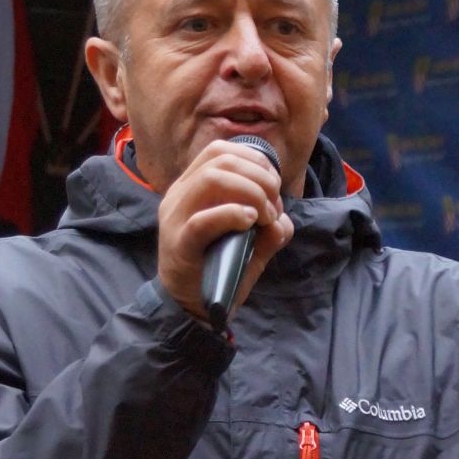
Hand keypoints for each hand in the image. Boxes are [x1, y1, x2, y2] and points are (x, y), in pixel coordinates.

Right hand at [157, 140, 293, 320]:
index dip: (256, 161)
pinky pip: (203, 219)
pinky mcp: (179, 244)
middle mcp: (179, 196)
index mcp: (191, 187)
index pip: (221, 151)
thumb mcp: (252, 244)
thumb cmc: (220, 269)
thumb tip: (284, 220)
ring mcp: (175, 218)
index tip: (275, 188)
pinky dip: (233, 214)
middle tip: (274, 206)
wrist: (192, 308)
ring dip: (251, 192)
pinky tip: (251, 222)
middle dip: (259, 177)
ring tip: (265, 216)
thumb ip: (269, 228)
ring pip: (211, 179)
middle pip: (220, 159)